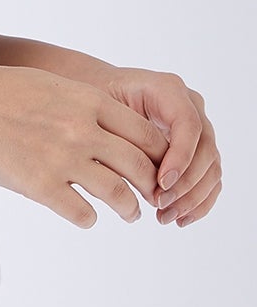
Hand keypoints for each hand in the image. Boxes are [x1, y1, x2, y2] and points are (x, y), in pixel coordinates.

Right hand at [0, 63, 169, 228]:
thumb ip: (80, 104)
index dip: (159, 156)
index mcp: (86, 100)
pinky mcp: (40, 186)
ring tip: (130, 213)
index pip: (145, 135)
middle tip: (152, 195)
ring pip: (119, 195)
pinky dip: (89, 218)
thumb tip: (106, 127)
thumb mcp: (47, 83)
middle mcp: (82, 129)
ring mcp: (62, 159)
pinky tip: (84, 215)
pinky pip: (83, 214)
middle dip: (152, 186)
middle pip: (141, 167)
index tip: (157, 167)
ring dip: (130, 208)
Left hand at [99, 66, 221, 227]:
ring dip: (192, 198)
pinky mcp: (198, 149)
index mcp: (167, 89)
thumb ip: (120, 134)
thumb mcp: (101, 107)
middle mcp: (189, 105)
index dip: (180, 157)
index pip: (188, 124)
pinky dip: (198, 202)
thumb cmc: (96, 97)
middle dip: (185, 184)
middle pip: (205, 149)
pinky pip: (209, 178)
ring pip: (211, 168)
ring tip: (164, 216)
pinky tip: (178, 218)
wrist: (99, 91)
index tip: (160, 183)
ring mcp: (198, 127)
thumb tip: (139, 177)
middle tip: (159, 204)